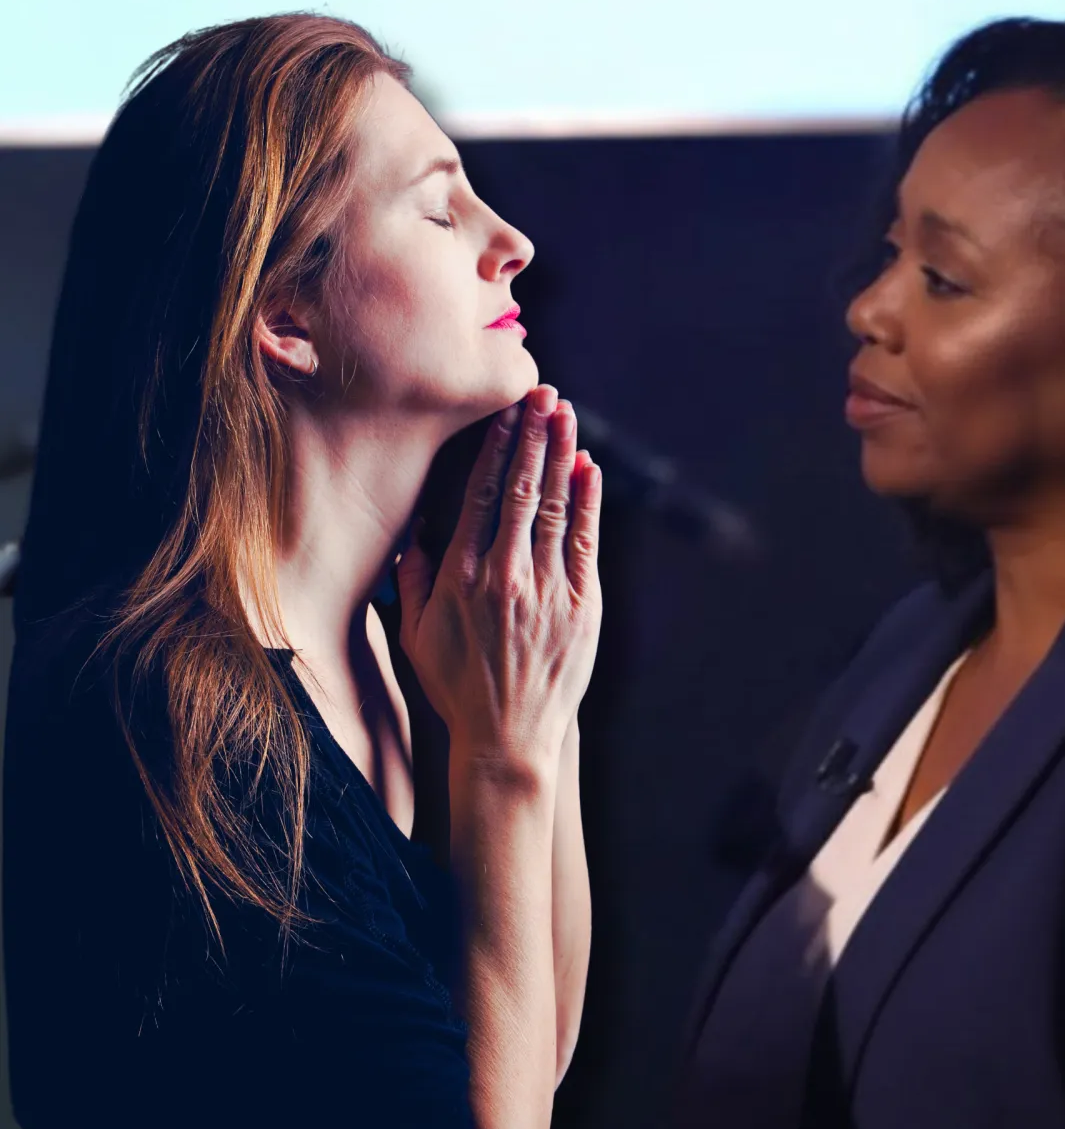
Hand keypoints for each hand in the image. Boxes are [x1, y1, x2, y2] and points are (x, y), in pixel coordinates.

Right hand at [396, 385, 602, 779]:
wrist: (509, 737)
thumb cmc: (458, 686)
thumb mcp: (415, 635)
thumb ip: (414, 578)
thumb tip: (416, 529)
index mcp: (462, 575)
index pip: (481, 494)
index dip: (496, 446)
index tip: (504, 411)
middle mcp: (506, 574)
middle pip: (522, 488)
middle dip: (533, 434)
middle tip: (542, 391)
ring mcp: (548, 588)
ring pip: (555, 505)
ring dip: (561, 453)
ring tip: (565, 412)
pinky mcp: (582, 605)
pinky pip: (585, 540)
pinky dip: (587, 500)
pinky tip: (587, 467)